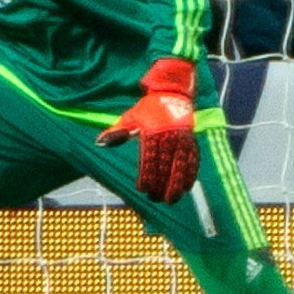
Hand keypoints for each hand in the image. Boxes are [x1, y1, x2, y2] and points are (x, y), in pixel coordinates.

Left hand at [100, 59, 200, 202]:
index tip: (142, 189)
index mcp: (153, 133)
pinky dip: (190, 175)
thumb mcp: (131, 117)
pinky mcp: (191, 141)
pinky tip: (186, 188)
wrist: (172, 93)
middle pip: (166, 168)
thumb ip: (117, 132)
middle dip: (161, 186)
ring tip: (171, 200)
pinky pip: (193, 161)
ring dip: (176, 185)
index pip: (150, 161)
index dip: (147, 177)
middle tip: (155, 199)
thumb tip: (99, 143)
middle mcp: (169, 138)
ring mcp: (182, 140)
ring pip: (181, 167)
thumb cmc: (149, 108)